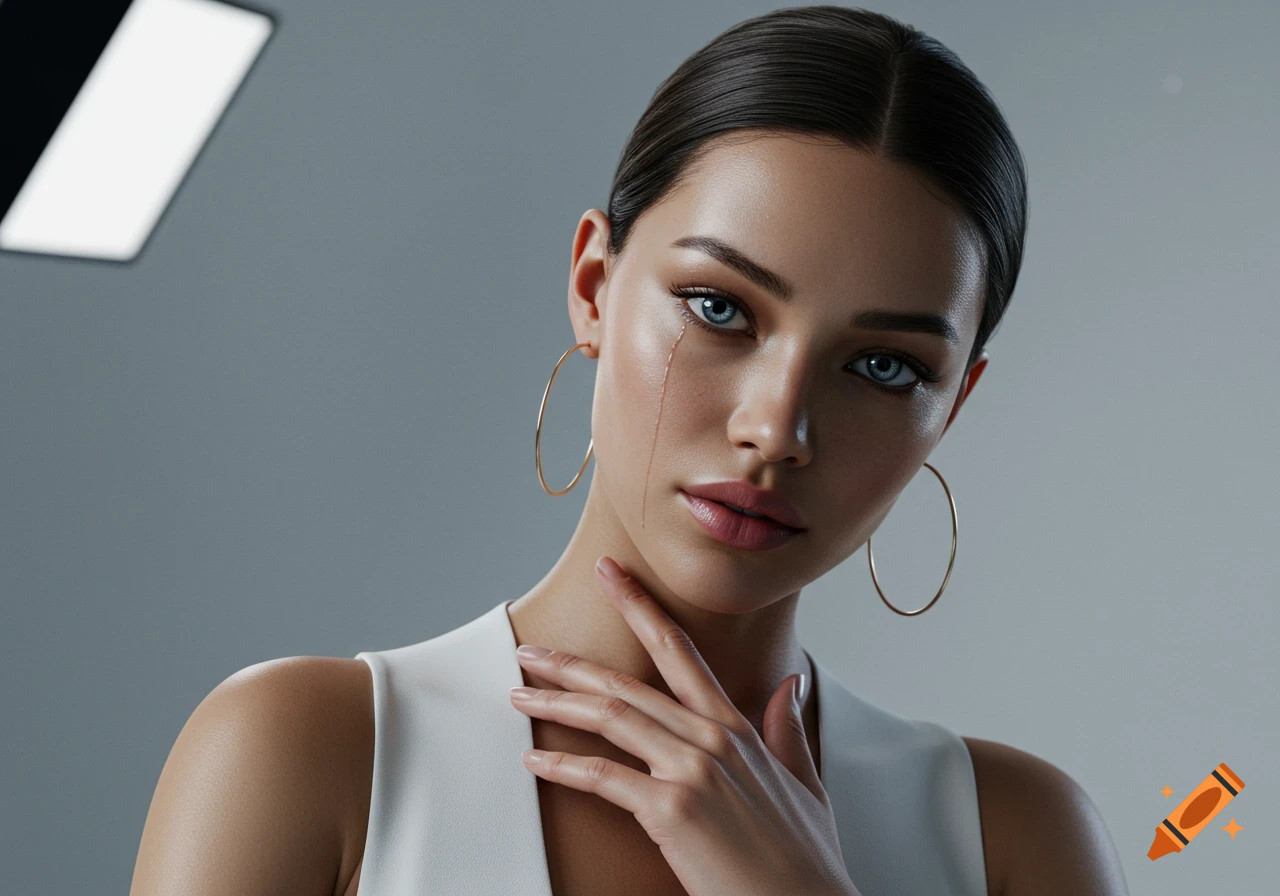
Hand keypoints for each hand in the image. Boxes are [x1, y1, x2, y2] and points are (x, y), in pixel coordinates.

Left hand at [507, 555, 861, 895]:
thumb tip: (790, 687)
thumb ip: (788, 731)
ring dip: (557, 704)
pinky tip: (537, 760)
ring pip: (611, 717)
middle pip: (629, 682)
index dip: (641, 608)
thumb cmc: (805, 860)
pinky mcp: (672, 810)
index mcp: (739, 728)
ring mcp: (692, 771)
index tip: (612, 576)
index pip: (680, 650)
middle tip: (533, 649)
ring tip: (521, 694)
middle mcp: (712, 739)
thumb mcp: (806, 784)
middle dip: (572, 663)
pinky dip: (564, 767)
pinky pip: (603, 779)